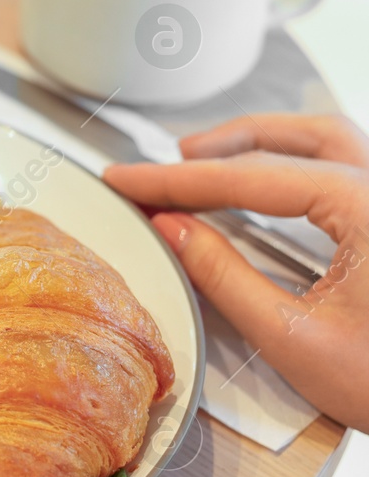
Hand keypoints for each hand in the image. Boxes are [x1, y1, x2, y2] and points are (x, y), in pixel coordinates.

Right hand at [104, 113, 368, 428]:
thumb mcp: (293, 339)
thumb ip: (225, 278)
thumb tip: (174, 230)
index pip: (252, 178)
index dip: (178, 180)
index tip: (128, 180)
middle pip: (299, 137)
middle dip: (222, 145)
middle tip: (163, 168)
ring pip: (329, 141)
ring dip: (263, 144)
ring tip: (206, 160)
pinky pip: (348, 168)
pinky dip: (298, 164)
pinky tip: (266, 184)